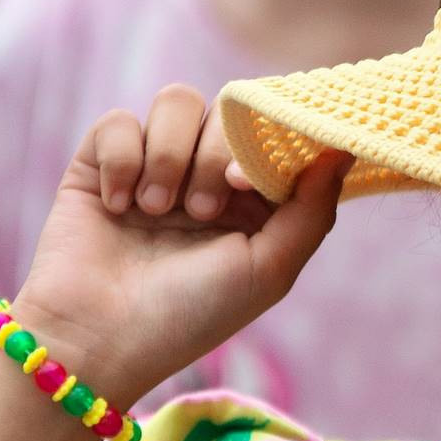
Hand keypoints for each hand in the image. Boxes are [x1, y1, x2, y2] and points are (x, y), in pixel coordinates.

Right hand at [13, 86, 347, 412]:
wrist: (98, 339)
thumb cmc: (189, 315)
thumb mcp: (267, 271)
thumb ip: (312, 211)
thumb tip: (343, 150)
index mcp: (248, 200)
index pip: (270, 133)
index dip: (265, 141)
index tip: (244, 184)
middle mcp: (202, 176)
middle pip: (225, 109)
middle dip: (213, 154)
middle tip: (199, 211)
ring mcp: (152, 167)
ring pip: (175, 102)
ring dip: (170, 154)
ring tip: (154, 210)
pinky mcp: (100, 165)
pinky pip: (119, 122)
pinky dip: (122, 159)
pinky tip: (117, 206)